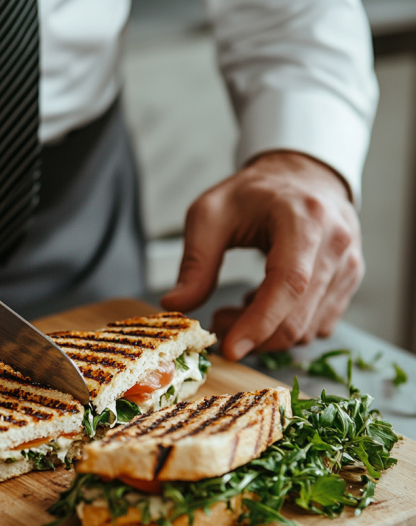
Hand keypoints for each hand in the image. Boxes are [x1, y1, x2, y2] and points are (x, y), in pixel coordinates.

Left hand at [161, 151, 362, 359]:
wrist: (301, 177)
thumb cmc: (254, 194)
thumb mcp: (211, 215)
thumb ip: (195, 262)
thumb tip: (175, 305)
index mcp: (303, 219)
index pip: (289, 282)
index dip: (260, 322)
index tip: (230, 348)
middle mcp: (336, 244)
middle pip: (299, 315)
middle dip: (254, 335)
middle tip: (218, 323)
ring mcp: (349, 265)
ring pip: (309, 328)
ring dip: (266, 334)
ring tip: (236, 309)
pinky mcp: (349, 282)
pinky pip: (318, 325)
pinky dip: (284, 327)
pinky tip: (262, 304)